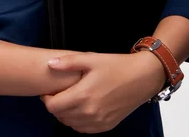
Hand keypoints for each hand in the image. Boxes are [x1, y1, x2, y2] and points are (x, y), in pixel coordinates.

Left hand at [40, 51, 166, 133]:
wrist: (142, 77)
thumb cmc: (116, 66)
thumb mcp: (91, 58)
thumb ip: (69, 62)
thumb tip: (50, 64)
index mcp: (83, 95)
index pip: (53, 106)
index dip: (46, 99)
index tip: (48, 91)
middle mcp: (90, 112)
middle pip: (60, 116)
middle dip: (55, 106)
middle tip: (57, 94)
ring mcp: (99, 122)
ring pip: (71, 125)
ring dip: (65, 115)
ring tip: (68, 100)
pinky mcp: (107, 126)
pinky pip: (84, 130)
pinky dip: (77, 122)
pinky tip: (80, 109)